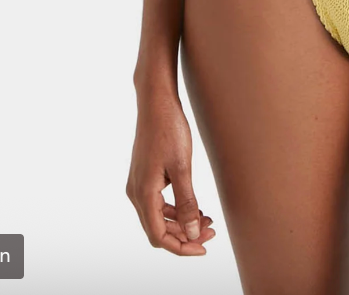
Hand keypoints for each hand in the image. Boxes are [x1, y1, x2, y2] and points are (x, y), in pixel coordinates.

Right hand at [126, 87, 215, 255]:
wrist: (156, 102)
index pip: (158, 235)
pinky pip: (157, 203)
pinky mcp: (144, 175)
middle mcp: (136, 192)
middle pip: (158, 229)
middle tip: (212, 232)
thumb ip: (187, 202)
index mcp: (143, 193)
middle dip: (184, 235)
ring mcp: (138, 184)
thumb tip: (193, 232)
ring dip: (180, 223)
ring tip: (207, 220)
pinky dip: (175, 209)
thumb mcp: (182, 167)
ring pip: (158, 217)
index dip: (181, 247)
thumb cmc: (169, 129)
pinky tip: (194, 207)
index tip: (203, 247)